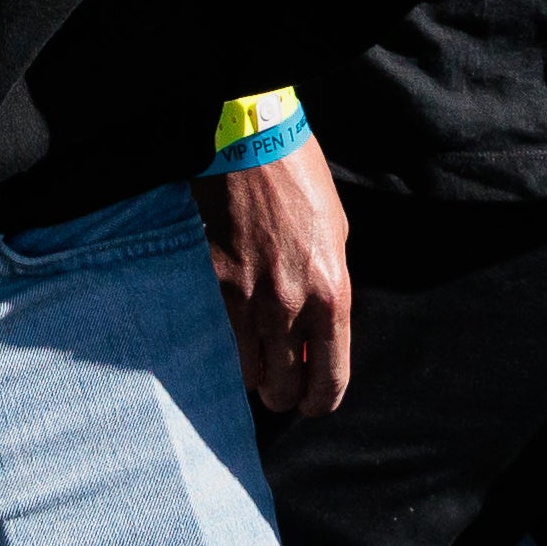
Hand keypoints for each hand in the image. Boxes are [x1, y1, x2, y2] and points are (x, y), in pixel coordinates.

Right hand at [196, 138, 352, 414]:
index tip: (311, 400)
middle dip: (284, 392)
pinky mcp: (210, 287)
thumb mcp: (335, 238)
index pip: (329, 383)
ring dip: (252, 371)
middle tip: (281, 375)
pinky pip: (216, 345)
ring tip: (254, 350)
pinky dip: (224, 349)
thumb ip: (329, 294)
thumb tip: (318, 340)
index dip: (318, 402)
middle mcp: (290, 306)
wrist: (251, 143)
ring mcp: (246, 300)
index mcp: (332, 294)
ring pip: (247, 376)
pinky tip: (228, 332)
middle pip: (284, 392)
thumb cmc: (300, 184)